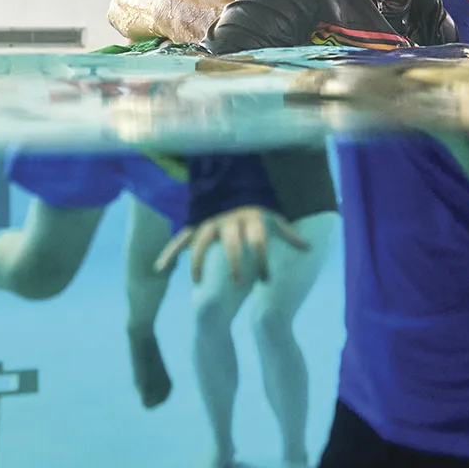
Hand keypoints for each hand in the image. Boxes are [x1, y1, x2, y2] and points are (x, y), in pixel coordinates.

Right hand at [154, 205, 309, 283]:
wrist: (232, 184)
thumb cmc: (256, 209)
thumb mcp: (272, 218)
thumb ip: (288, 233)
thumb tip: (308, 248)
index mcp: (251, 215)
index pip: (259, 240)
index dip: (263, 260)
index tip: (266, 281)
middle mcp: (229, 218)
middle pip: (232, 242)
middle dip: (235, 262)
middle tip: (238, 283)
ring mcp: (211, 220)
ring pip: (201, 240)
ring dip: (199, 261)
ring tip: (197, 282)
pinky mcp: (197, 224)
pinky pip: (181, 238)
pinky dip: (170, 252)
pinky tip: (160, 268)